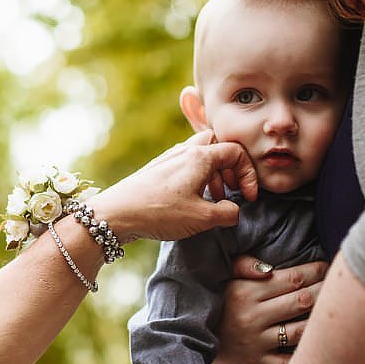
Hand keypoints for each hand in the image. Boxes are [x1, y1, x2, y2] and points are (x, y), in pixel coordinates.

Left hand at [90, 130, 259, 242]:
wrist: (115, 214)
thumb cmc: (158, 212)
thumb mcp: (202, 218)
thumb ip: (228, 213)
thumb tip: (235, 211)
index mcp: (200, 157)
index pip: (236, 152)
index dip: (248, 174)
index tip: (249, 197)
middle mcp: (184, 152)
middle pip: (217, 145)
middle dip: (230, 167)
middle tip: (231, 190)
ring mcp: (168, 159)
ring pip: (200, 155)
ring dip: (213, 174)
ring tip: (214, 198)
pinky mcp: (156, 170)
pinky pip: (184, 165)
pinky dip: (196, 178)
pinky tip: (192, 201)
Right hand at [215, 255, 328, 363]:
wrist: (191, 335)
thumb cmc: (214, 301)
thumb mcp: (222, 277)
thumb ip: (243, 265)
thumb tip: (269, 267)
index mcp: (246, 292)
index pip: (291, 278)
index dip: (314, 271)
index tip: (325, 266)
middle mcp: (253, 316)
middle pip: (302, 301)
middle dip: (325, 290)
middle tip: (336, 285)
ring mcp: (256, 341)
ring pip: (300, 331)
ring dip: (319, 320)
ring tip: (331, 310)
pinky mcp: (256, 360)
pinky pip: (288, 360)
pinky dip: (304, 355)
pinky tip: (318, 343)